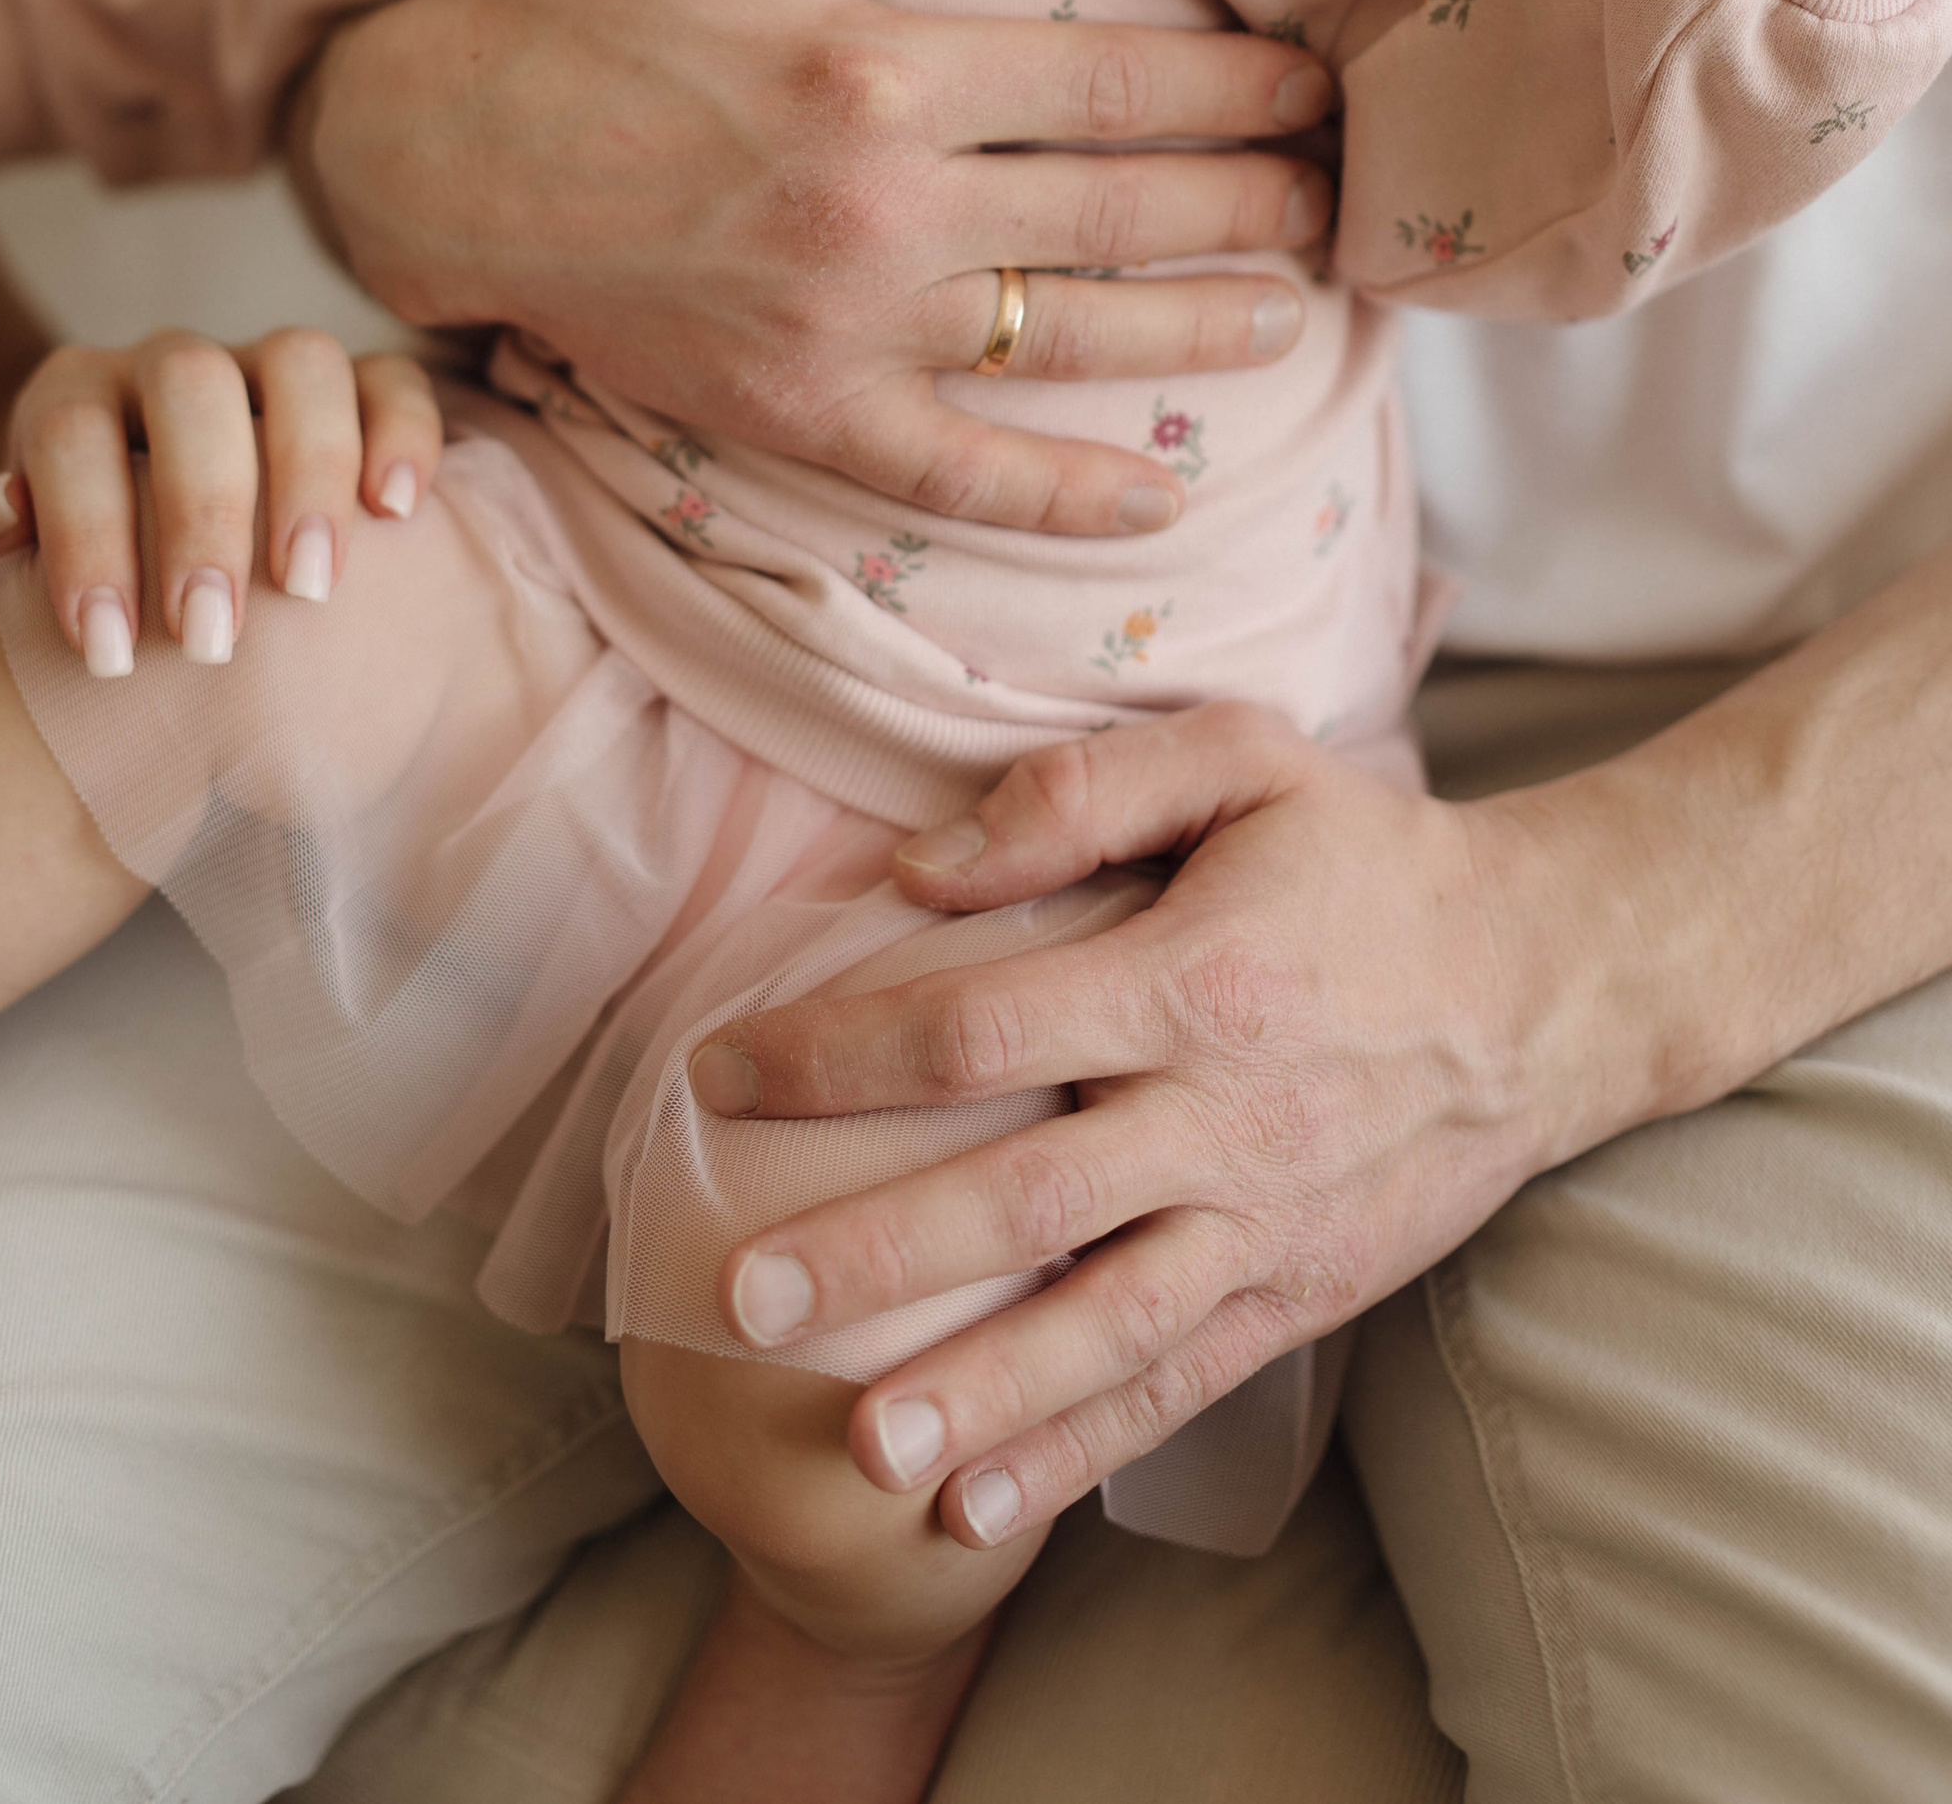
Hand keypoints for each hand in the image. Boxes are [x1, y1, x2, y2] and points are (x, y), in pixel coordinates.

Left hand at [0, 325, 446, 676]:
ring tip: (311, 588)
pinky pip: (388, 377)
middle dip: (203, 509)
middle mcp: (168, 367)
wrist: (148, 594)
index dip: (87, 535)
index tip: (107, 654)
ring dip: (311, 466)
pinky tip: (398, 513)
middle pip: (189, 382)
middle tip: (208, 638)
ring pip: (300, 359)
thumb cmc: (69, 596)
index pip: (72, 431)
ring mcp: (264, 372)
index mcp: (72, 400)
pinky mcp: (351, 395)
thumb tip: (5, 514)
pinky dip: (401, 431)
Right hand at [305, 0, 1333, 540]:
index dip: (1239, 86)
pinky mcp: (792, 414)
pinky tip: (1152, 497)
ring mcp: (842, 328)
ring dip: (1201, 329)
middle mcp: (882, 213)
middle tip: (1334, 196)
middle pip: (1126, 212)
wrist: (428, 158)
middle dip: (1254, 202)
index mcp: (878, 71)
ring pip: (1071, 340)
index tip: (1313, 86)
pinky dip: (1060, 495)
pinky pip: (956, 473)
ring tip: (1290, 314)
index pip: (1117, 81)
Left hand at [680, 711, 1624, 1549]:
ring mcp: (1264, 1223)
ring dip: (977, 1396)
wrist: (1548, 984)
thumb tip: (917, 866)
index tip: (721, 1072)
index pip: (982, 1023)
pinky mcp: (1298, 1295)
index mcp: (1191, 977)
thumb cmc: (1366, 857)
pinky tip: (977, 1509)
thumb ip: (1078, 792)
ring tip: (856, 1452)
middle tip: (742, 1299)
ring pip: (1102, 1327)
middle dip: (876, 1254)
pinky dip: (1077, 1454)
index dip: (842, 1050)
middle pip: (1025, 1198)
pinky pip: (1175, 1386)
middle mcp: (1224, 1117)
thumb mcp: (1243, 761)